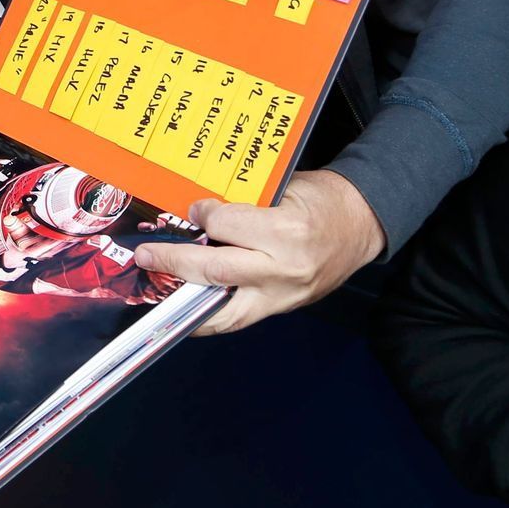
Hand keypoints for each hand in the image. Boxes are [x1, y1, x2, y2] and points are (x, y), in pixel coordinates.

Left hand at [133, 170, 383, 334]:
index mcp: (287, 231)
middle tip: (145, 254)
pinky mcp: (282, 308)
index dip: (201, 215)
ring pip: (222, 307)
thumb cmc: (323, 199)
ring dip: (183, 299)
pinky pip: (236, 320)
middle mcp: (284, 269)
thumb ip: (241, 202)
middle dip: (174, 261)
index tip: (192, 209)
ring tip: (155, 290)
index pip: (225, 226)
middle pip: (215, 270)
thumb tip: (195, 209)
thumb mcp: (284, 187)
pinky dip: (206, 318)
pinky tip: (183, 313)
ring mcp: (282, 295)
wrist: (362, 224)